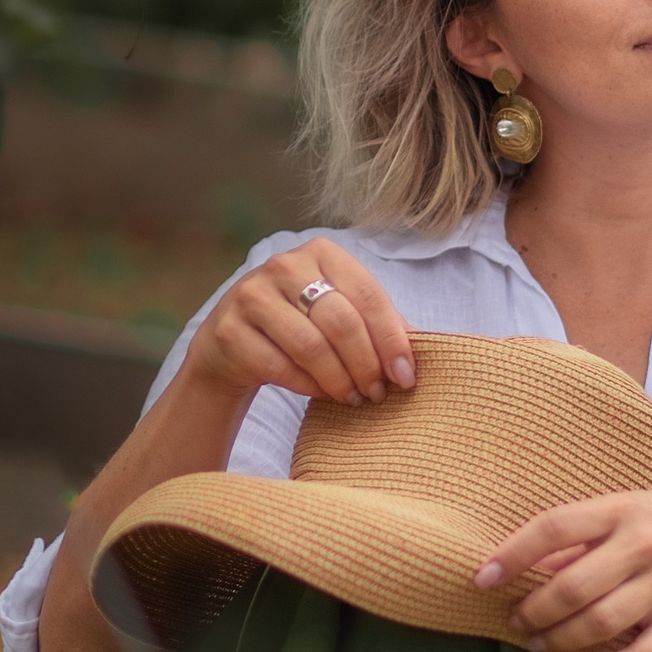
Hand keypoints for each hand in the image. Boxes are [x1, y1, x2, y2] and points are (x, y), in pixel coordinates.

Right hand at [182, 238, 416, 406]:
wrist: (230, 344)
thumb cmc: (300, 324)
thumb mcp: (338, 311)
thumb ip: (377, 320)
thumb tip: (422, 342)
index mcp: (321, 252)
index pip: (368, 295)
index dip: (392, 339)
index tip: (407, 376)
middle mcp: (283, 266)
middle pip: (341, 321)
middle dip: (367, 364)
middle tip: (379, 393)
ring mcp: (251, 295)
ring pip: (310, 346)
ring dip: (340, 380)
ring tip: (357, 398)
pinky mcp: (229, 330)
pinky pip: (280, 366)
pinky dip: (309, 386)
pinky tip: (324, 395)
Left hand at [473, 489, 651, 651]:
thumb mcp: (630, 508)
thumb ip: (583, 537)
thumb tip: (529, 566)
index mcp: (624, 509)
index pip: (555, 528)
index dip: (513, 554)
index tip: (483, 578)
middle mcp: (645, 544)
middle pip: (573, 585)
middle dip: (533, 610)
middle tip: (515, 621)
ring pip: (601, 622)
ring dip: (560, 639)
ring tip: (540, 643)